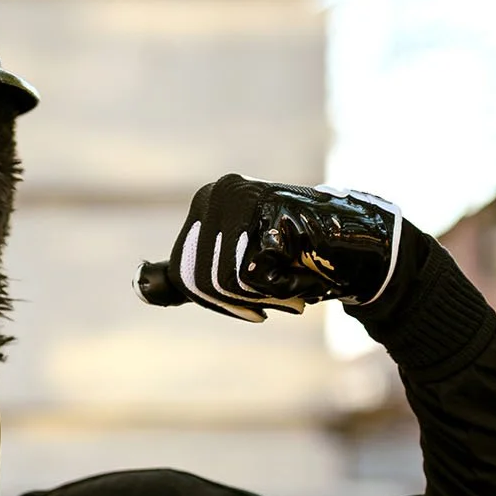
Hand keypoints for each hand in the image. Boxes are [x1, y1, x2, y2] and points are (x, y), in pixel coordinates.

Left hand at [136, 174, 401, 321]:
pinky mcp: (271, 208)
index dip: (221, 303)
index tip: (252, 303)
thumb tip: (138, 284)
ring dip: (263, 295)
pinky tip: (303, 264)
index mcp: (205, 203)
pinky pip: (254, 269)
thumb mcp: (231, 270)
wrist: (357, 249)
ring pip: (225, 278)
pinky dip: (281, 283)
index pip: (187, 277)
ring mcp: (243, 196)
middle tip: (278, 294)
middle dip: (243, 301)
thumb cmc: (297, 261)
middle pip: (203, 281)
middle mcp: (217, 192)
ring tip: (291, 279)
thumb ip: (187, 275)